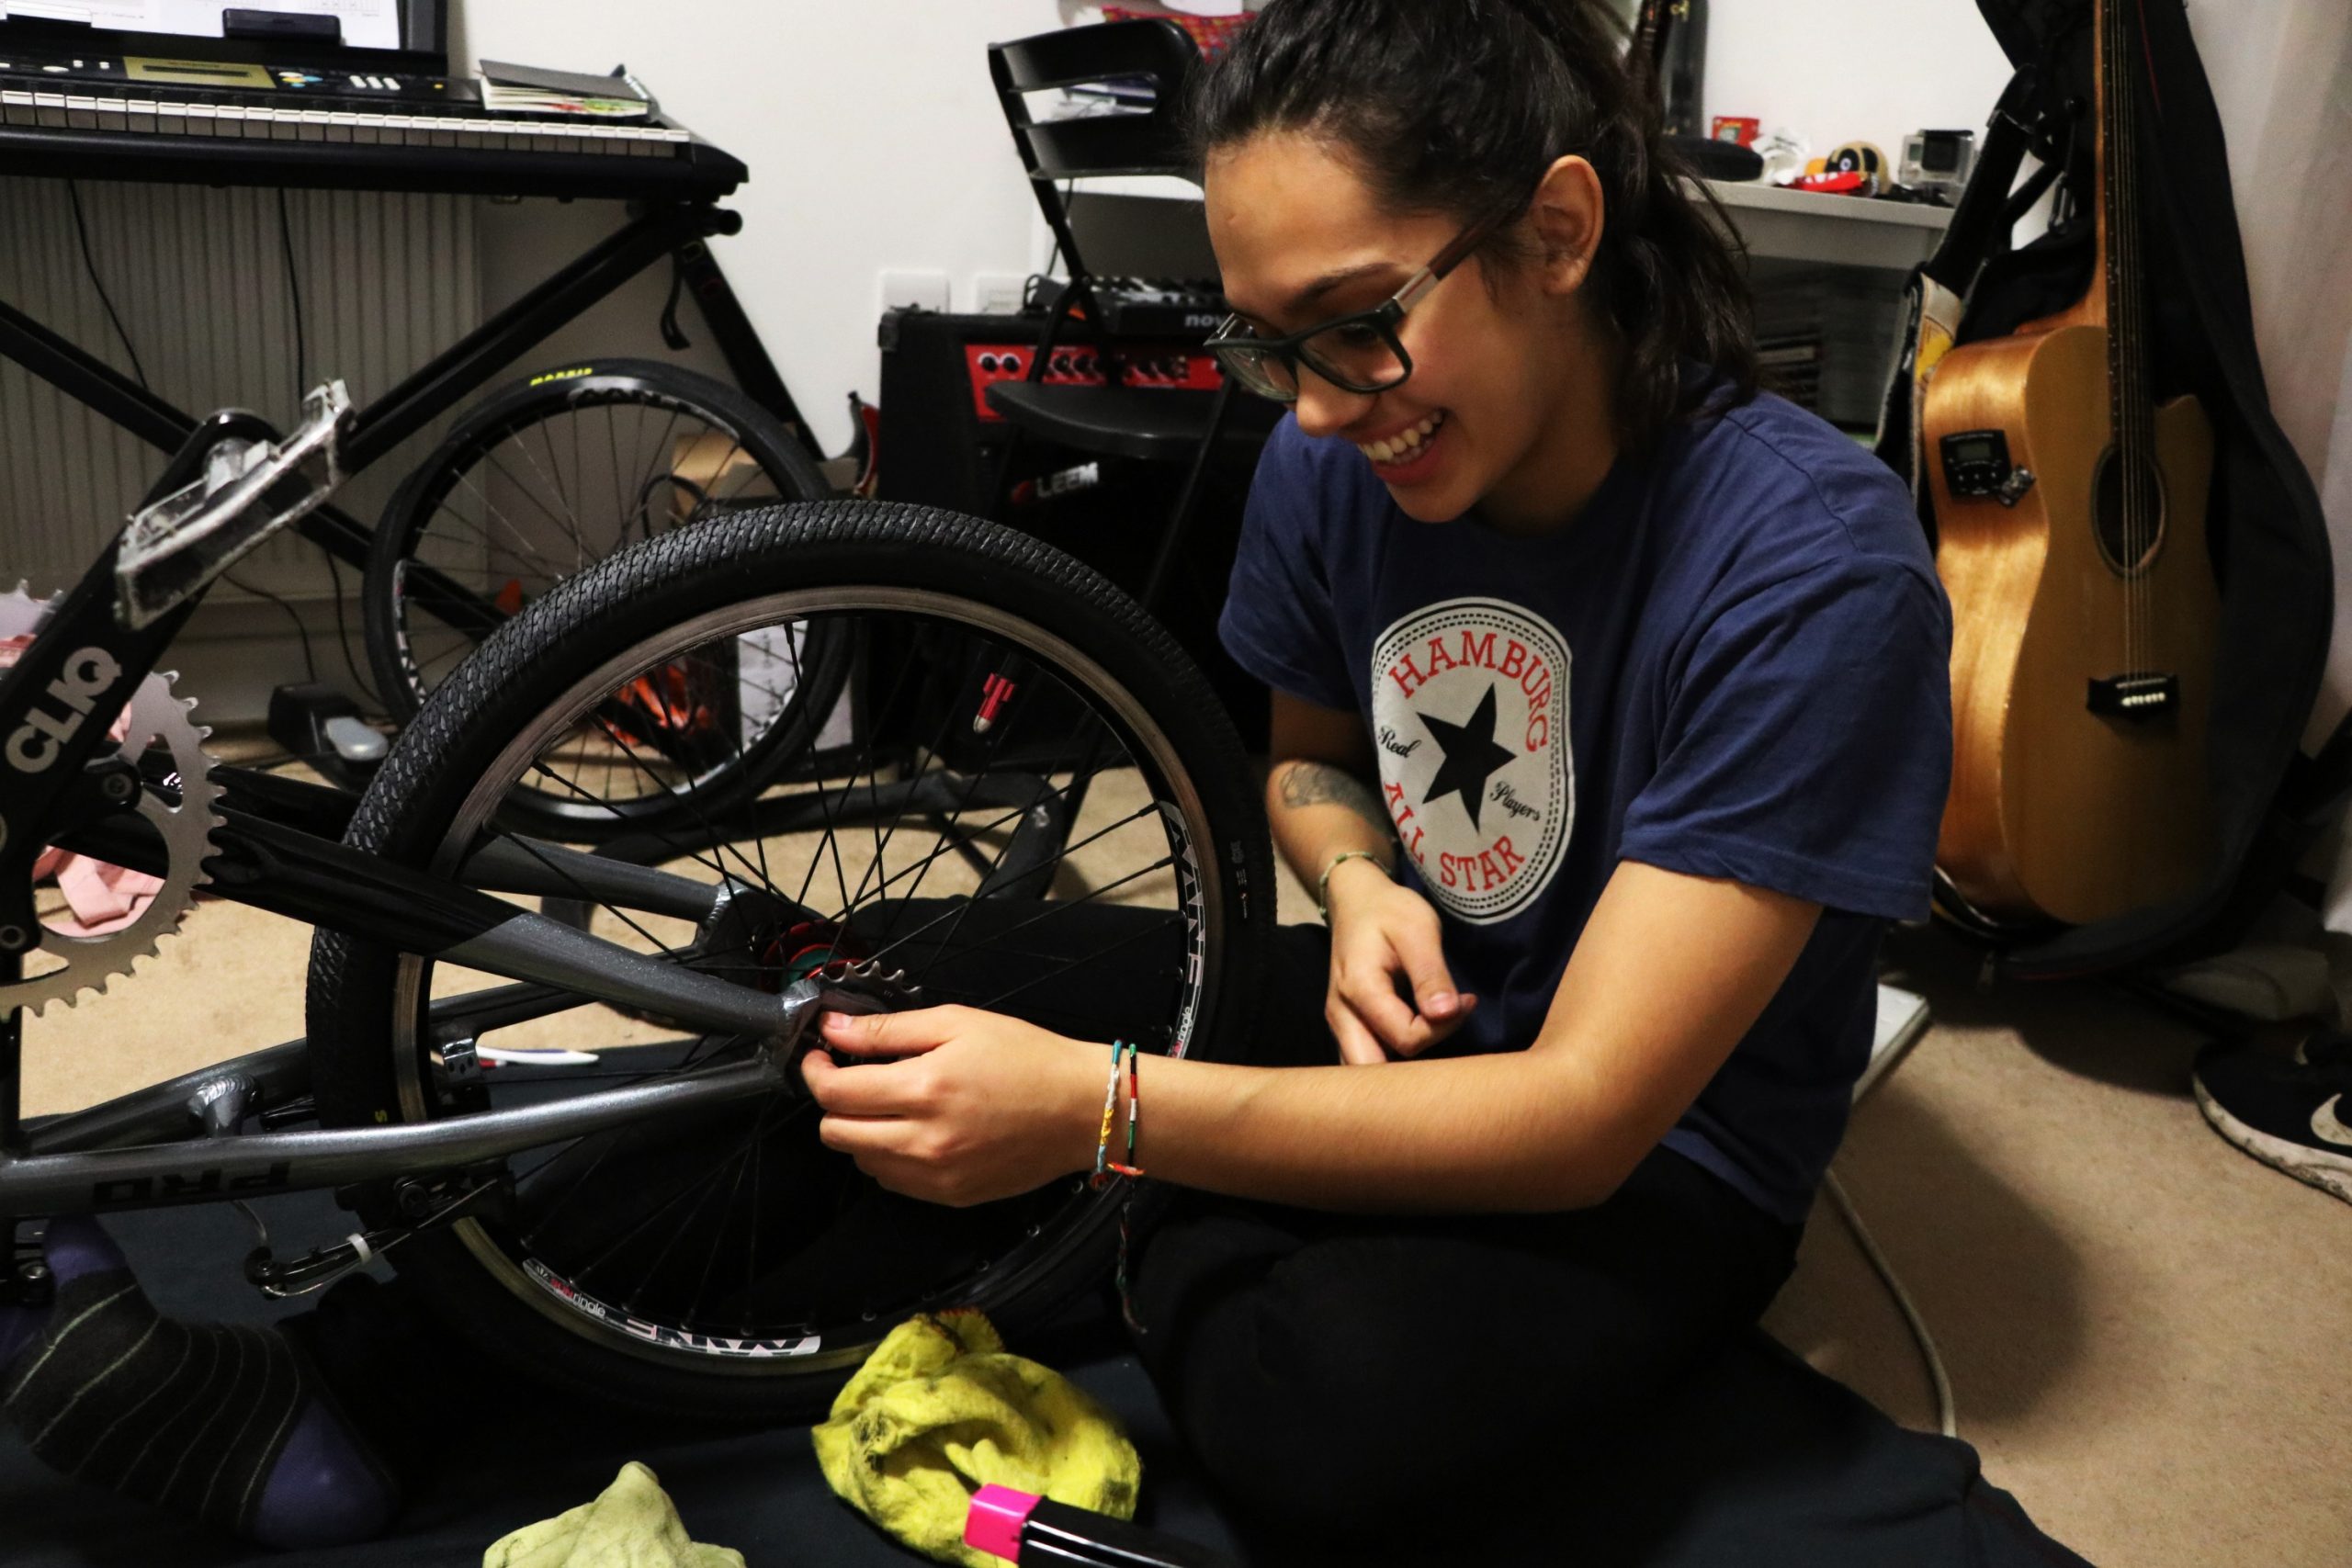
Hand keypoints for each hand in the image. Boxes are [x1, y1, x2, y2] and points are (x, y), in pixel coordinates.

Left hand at [799, 1005, 1100, 1206]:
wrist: (1082, 1108)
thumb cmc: (1027, 1057)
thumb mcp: (958, 1023)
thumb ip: (889, 1030)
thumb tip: (834, 1029)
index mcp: (923, 1089)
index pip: (835, 1093)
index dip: (815, 1072)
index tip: (821, 1056)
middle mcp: (923, 1140)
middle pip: (836, 1134)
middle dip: (833, 1103)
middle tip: (852, 1078)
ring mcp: (936, 1175)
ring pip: (861, 1161)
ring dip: (860, 1131)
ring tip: (890, 1104)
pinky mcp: (950, 1195)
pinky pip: (894, 1181)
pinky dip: (889, 1156)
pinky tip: (914, 1131)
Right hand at [1322, 859, 1476, 1062]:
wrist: (1357, 902)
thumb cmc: (1389, 912)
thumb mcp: (1418, 930)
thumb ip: (1431, 974)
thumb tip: (1445, 1014)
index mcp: (1359, 990)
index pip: (1406, 1038)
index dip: (1443, 1028)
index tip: (1466, 1001)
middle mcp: (1342, 1016)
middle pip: (1375, 1072)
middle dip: (1416, 1064)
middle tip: (1447, 1028)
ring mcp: (1339, 1024)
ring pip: (1364, 1072)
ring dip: (1401, 1068)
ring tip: (1434, 1033)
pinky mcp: (1347, 1027)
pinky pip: (1365, 1059)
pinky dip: (1389, 1062)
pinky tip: (1416, 1037)